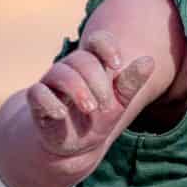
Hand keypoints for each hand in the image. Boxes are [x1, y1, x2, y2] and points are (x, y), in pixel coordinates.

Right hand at [23, 29, 154, 157]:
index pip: (97, 42)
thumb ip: (130, 83)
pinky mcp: (37, 100)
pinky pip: (37, 93)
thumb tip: (149, 61)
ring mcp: (51, 83)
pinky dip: (49, 102)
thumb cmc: (97, 118)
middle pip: (81, 60)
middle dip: (96, 81)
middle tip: (106, 104)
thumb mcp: (119, 103)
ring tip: (90, 108)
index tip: (117, 63)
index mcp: (92, 65)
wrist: (73, 144)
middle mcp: (70, 69)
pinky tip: (61, 114)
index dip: (106, 46)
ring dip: (77, 90)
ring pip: (59, 72)